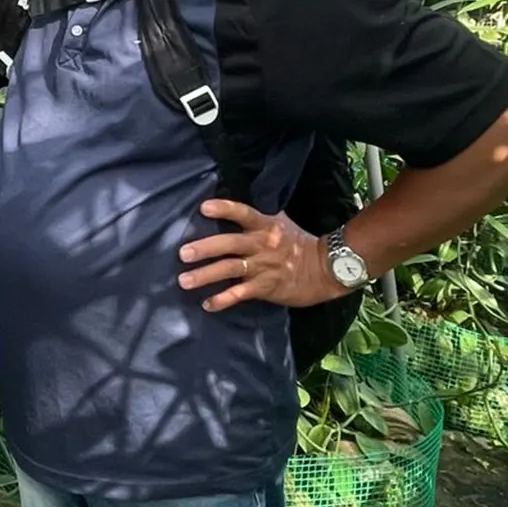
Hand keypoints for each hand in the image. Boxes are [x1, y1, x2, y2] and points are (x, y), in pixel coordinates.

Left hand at [177, 200, 347, 311]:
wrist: (325, 270)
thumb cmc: (296, 243)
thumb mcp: (279, 222)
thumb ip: (256, 216)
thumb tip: (232, 203)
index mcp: (265, 225)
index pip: (243, 213)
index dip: (224, 209)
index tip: (203, 207)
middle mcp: (261, 244)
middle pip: (230, 244)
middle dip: (205, 248)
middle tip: (182, 253)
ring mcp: (262, 266)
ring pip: (230, 269)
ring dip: (205, 275)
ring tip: (184, 281)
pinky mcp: (265, 287)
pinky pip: (240, 293)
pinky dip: (223, 299)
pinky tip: (207, 304)